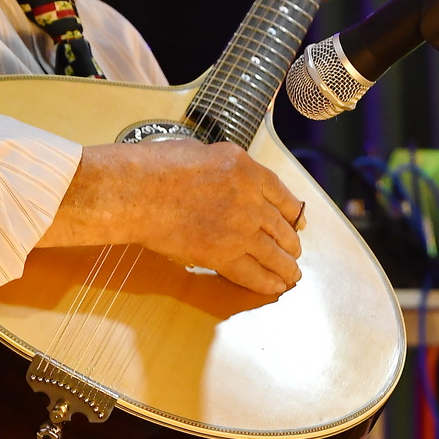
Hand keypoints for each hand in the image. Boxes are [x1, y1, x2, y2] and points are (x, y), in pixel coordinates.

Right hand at [39, 140, 303, 295]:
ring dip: (285, 266)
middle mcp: (251, 200)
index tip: (298, 221)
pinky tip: (276, 286)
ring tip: (291, 274)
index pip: (283, 196)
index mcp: (248, 170)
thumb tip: (222, 178)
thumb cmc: (157, 167)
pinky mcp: (223, 254)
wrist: (140, 192)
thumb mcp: (201, 152)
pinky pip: (252, 273)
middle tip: (294, 251)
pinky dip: (266, 282)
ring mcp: (240, 229)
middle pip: (281, 227)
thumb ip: (222, 169)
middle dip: (290, 243)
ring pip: (273, 253)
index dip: (294, 214)